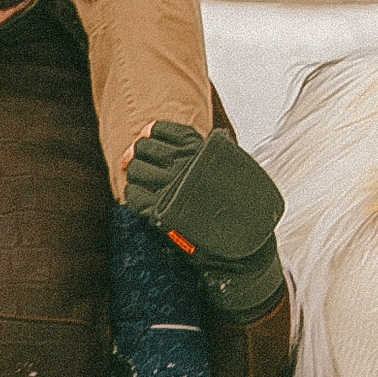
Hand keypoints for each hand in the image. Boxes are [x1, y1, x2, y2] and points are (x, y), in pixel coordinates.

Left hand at [122, 120, 283, 309]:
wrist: (243, 246)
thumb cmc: (238, 208)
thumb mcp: (231, 168)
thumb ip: (206, 150)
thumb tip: (160, 134)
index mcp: (201, 150)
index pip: (164, 130)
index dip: (151, 133)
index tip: (148, 138)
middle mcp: (184, 165)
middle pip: (144, 148)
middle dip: (140, 155)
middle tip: (141, 164)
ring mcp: (171, 187)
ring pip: (136, 170)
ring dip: (135, 175)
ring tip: (143, 184)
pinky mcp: (160, 212)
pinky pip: (134, 196)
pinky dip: (134, 195)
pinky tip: (142, 200)